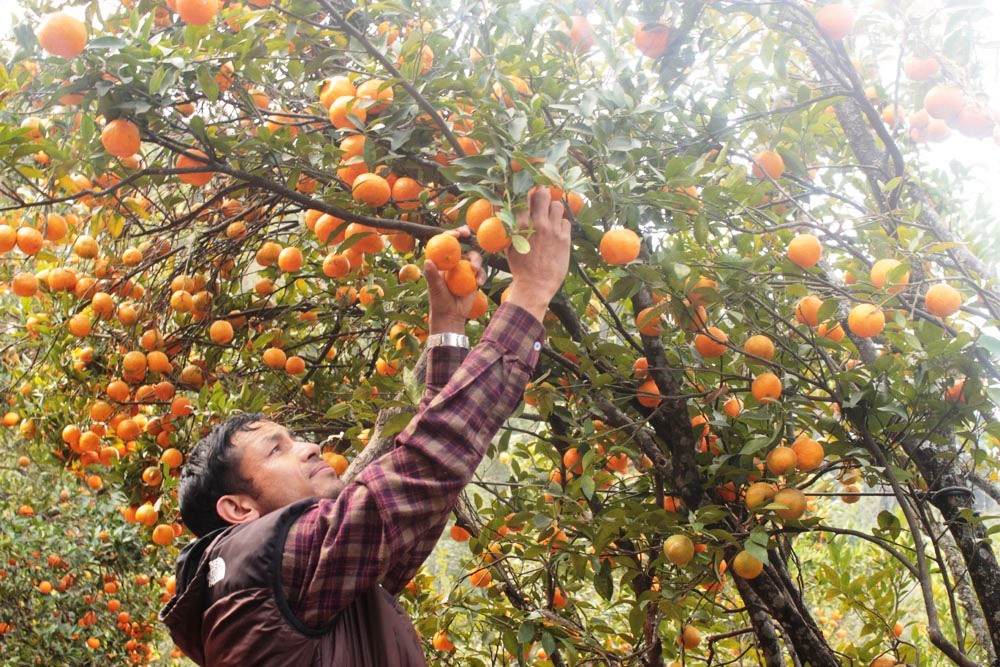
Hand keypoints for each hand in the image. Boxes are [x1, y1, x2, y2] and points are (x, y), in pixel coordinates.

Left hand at [424, 226, 485, 333]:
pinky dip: (481, 275)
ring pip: (474, 257)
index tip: (457, 234)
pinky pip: (481, 272)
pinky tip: (479, 283)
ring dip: (476, 260)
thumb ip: (432, 275)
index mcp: (442, 262)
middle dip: (467, 237)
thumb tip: (427, 261)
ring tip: (475, 270)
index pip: (446, 244)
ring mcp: (465, 270)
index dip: (451, 234)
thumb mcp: (435, 288)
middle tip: (468, 234)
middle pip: (462, 245)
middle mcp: (454, 263)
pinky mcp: (474, 278)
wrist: (451, 315)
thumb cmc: (439, 301)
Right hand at [504, 187, 571, 322]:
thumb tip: (509, 215)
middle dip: (542, 192)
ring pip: (558, 205)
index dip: (526, 190)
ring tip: (551, 216)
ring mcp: (552, 230)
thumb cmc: (520, 268)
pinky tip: (557, 232)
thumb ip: (511, 229)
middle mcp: (537, 224)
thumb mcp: (509, 247)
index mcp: (520, 225)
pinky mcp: (564, 239)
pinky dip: (562, 224)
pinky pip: (566, 222)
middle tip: (542, 196)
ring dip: (554, 208)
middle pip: (542, 194)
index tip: (528, 189)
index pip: (524, 197)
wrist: (535, 286)